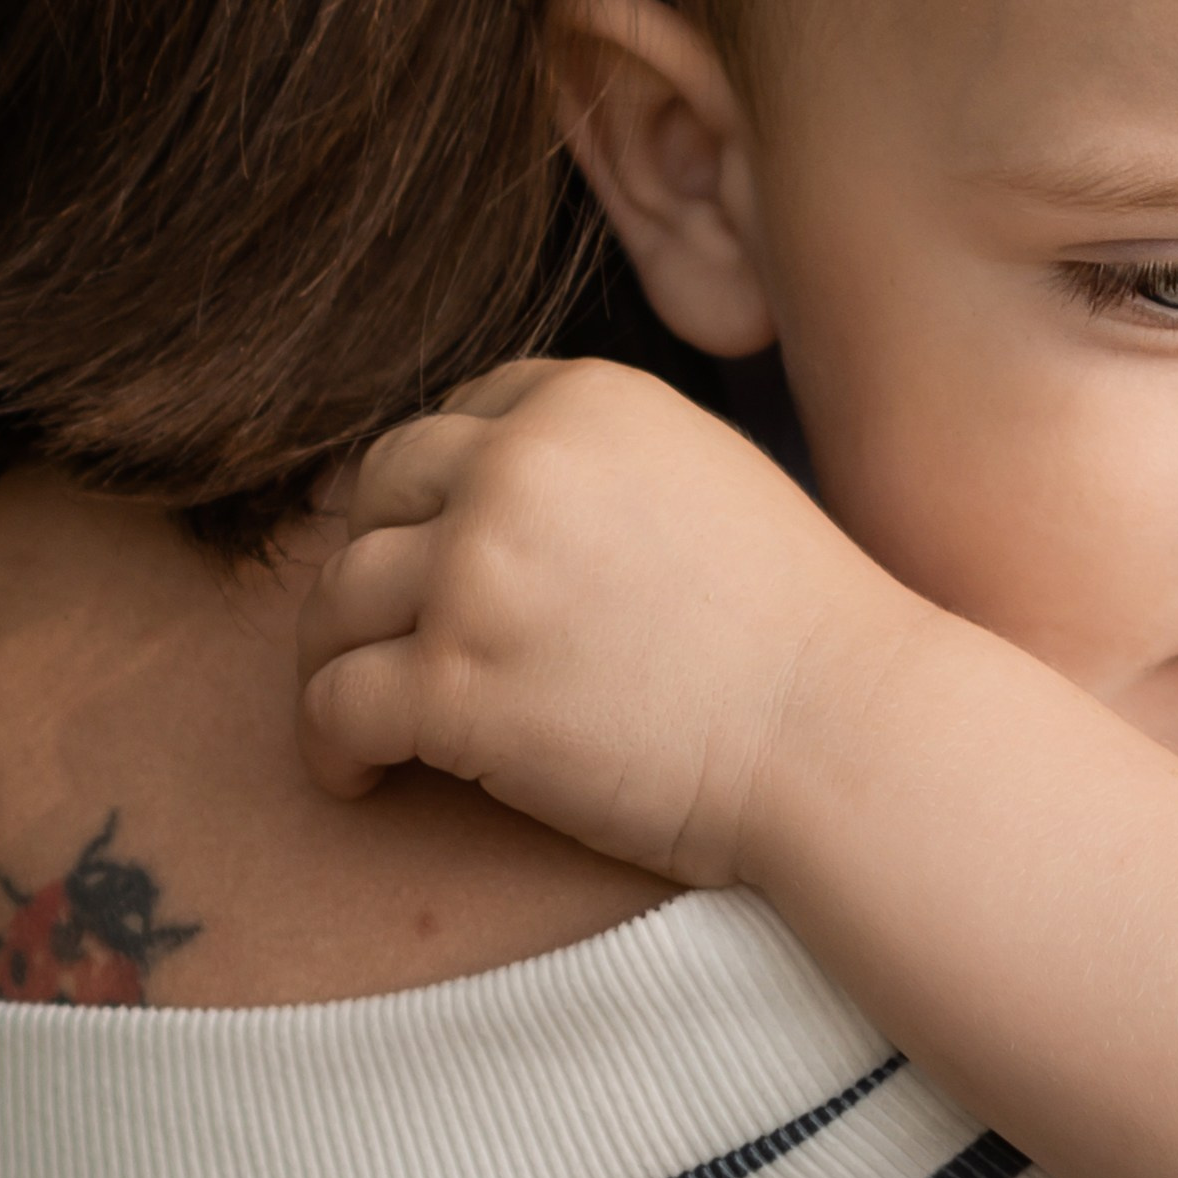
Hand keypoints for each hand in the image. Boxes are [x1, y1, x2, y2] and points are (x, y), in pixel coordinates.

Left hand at [295, 360, 916, 881]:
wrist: (846, 735)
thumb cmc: (798, 629)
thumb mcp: (703, 477)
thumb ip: (596, 460)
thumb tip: (489, 486)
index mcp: (583, 401)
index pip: (456, 420)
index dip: (439, 495)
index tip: (445, 558)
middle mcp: (518, 466)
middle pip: (378, 492)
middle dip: (379, 560)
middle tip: (391, 631)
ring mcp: (478, 575)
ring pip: (337, 599)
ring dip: (341, 657)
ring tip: (366, 713)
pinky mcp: (454, 687)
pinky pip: (334, 705)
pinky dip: (331, 747)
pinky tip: (362, 776)